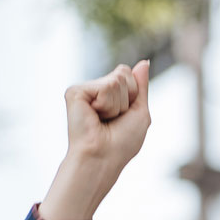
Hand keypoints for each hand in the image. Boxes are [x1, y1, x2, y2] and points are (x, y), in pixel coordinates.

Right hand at [37, 61, 152, 219]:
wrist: (103, 158)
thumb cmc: (122, 143)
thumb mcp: (140, 112)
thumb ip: (141, 86)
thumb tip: (144, 62)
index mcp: (108, 94)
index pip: (128, 74)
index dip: (133, 95)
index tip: (122, 115)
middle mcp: (93, 89)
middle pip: (123, 73)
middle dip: (126, 99)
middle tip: (112, 119)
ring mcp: (83, 90)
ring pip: (116, 80)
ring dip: (118, 105)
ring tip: (103, 120)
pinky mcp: (74, 92)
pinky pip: (106, 86)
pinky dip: (108, 104)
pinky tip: (95, 116)